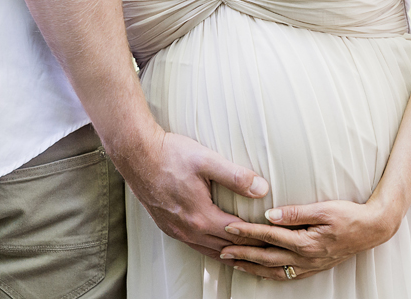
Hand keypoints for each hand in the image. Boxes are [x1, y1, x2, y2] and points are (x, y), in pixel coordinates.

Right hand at [115, 130, 269, 258]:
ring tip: (248, 256)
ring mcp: (175, 230)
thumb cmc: (170, 153)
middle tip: (268, 250)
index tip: (275, 238)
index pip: (238, 235)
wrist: (136, 154)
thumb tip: (262, 189)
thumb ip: (236, 176)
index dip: (258, 237)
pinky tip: (217, 246)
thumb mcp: (206, 160)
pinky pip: (194, 245)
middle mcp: (188, 229)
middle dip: (248, 249)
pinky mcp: (167, 226)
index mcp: (201, 216)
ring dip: (229, 254)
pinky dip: (211, 249)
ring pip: (209, 251)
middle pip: (226, 248)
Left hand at [219, 199, 401, 280]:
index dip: (247, 232)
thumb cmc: (349, 215)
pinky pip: (286, 275)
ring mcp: (309, 266)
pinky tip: (259, 271)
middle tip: (222, 250)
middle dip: (242, 254)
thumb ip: (295, 213)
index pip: (269, 236)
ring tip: (233, 262)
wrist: (372, 230)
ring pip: (274, 271)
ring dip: (252, 267)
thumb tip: (269, 214)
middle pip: (266, 257)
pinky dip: (269, 274)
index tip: (229, 227)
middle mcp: (305, 258)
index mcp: (306, 242)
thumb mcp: (323, 209)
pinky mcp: (313, 268)